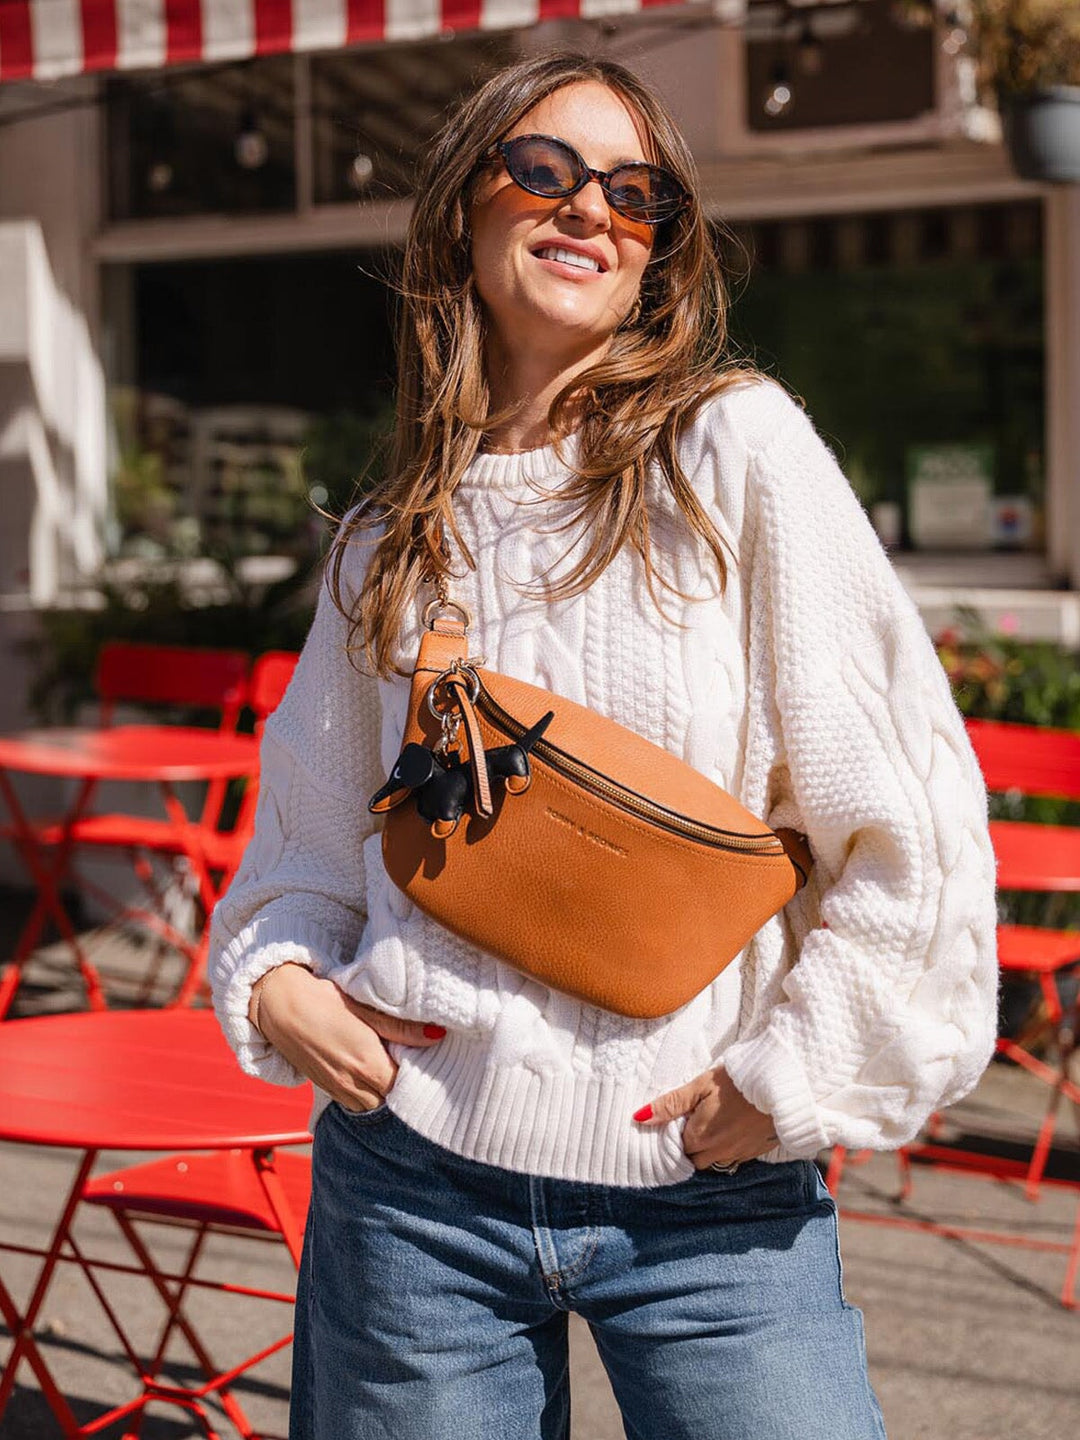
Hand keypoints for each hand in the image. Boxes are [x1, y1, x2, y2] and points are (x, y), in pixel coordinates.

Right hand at [250, 963, 445, 1112]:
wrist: (277, 1005)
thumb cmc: (323, 1000)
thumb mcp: (365, 1007)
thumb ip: (402, 1027)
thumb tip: (437, 1035)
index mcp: (368, 1063)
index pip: (406, 1087)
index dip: (418, 1076)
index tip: (425, 1059)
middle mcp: (353, 1084)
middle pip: (390, 1100)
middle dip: (402, 1087)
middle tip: (410, 1062)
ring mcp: (337, 1090)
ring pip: (372, 1105)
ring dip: (383, 1092)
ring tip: (389, 1066)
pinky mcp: (325, 1089)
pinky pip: (354, 1103)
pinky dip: (366, 1094)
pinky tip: (368, 1071)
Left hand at [634, 1065, 777, 1170]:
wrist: (782, 1087)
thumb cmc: (738, 1082)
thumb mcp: (701, 1086)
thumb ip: (671, 1103)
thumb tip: (639, 1118)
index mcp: (700, 1137)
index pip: (678, 1147)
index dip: (677, 1132)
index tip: (683, 1116)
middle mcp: (718, 1152)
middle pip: (695, 1158)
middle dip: (692, 1144)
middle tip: (698, 1119)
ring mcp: (739, 1155)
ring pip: (715, 1161)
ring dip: (710, 1148)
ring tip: (716, 1122)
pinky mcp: (757, 1153)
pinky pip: (734, 1158)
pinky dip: (729, 1148)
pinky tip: (734, 1128)